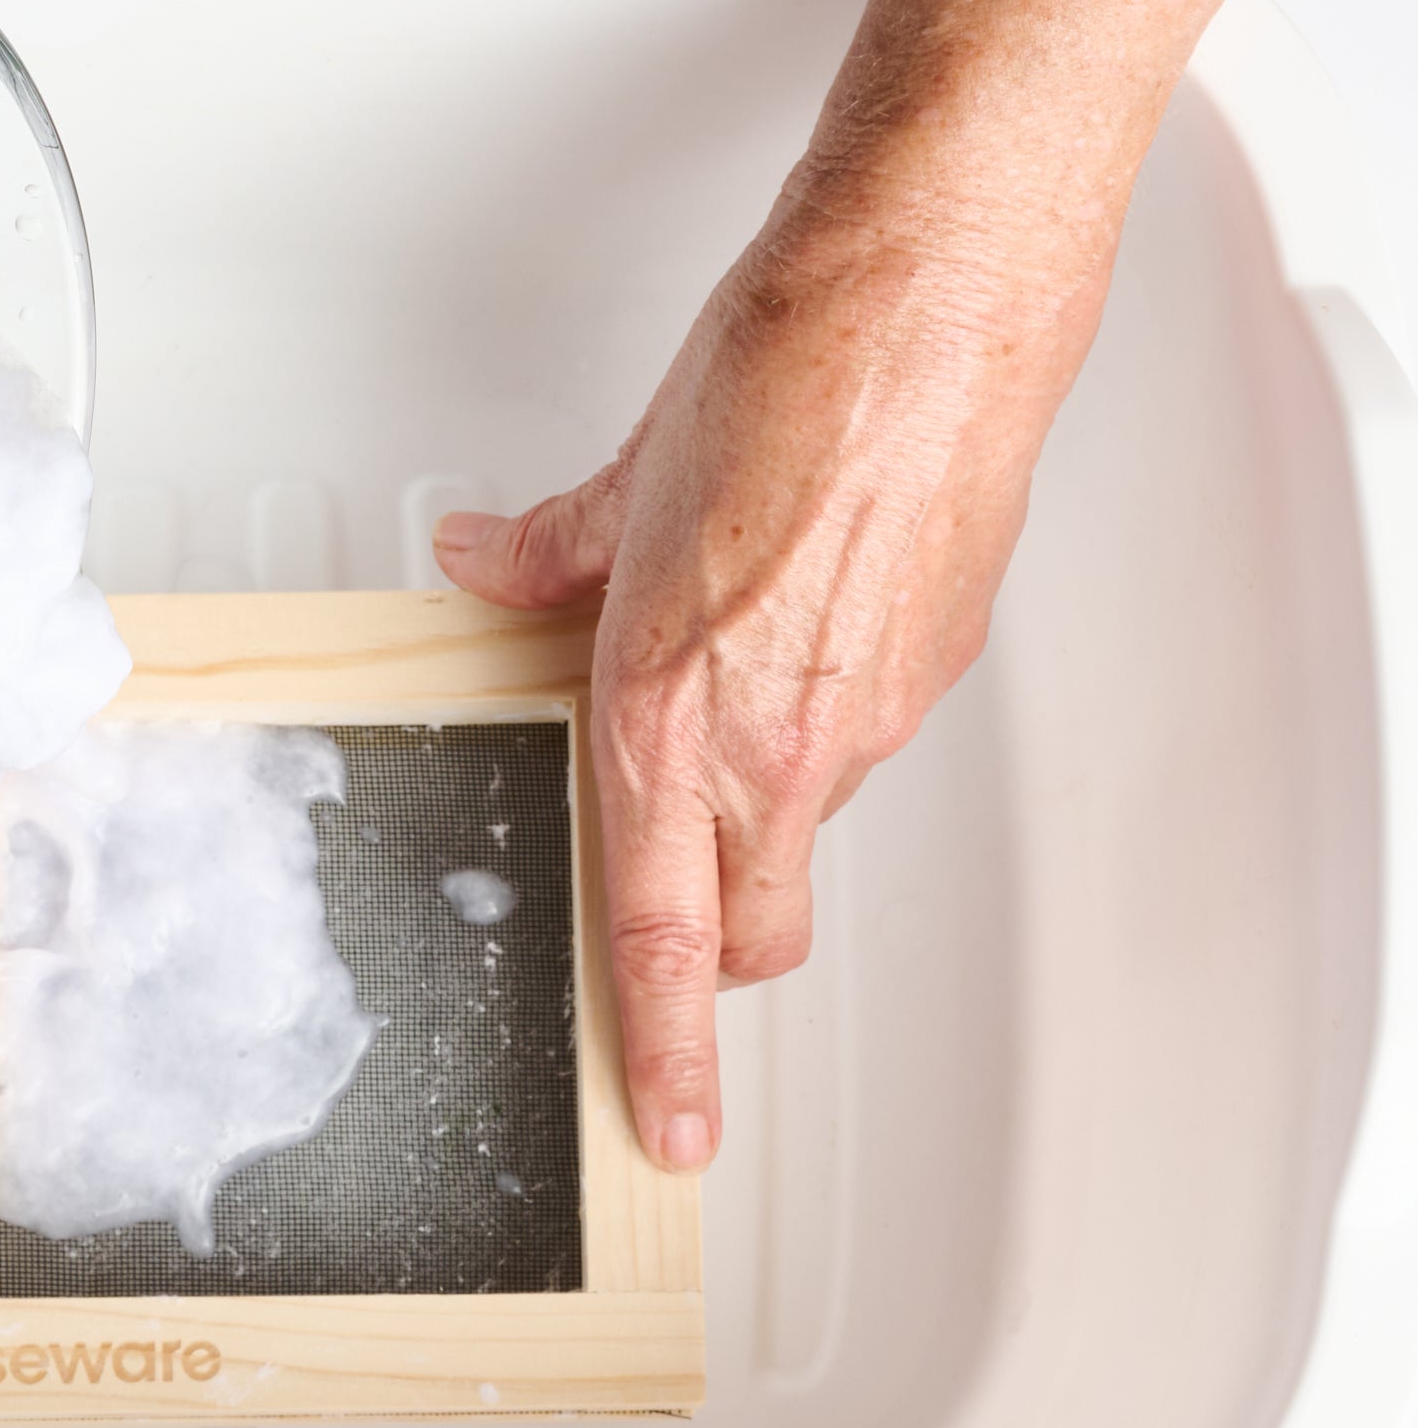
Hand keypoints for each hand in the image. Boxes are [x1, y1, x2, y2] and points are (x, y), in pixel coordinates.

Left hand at [436, 187, 1112, 1172]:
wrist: (931, 300)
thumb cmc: (786, 375)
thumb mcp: (626, 483)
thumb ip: (550, 561)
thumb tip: (489, 568)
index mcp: (669, 719)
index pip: (660, 940)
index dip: (664, 1054)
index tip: (668, 1126)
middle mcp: (777, 744)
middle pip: (753, 933)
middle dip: (718, 965)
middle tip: (680, 938)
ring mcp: (871, 716)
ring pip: (805, 826)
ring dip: (760, 801)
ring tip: (725, 691)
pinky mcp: (939, 669)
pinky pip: (863, 737)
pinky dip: (821, 713)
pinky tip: (799, 624)